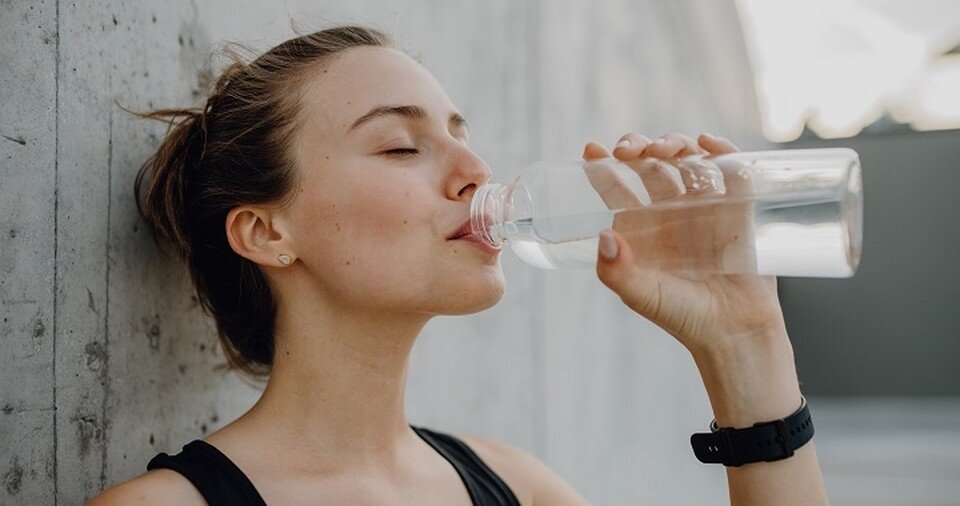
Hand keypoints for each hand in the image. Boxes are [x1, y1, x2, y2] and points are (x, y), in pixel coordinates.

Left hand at [584, 132, 786, 355]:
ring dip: (674, 145)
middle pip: (651, 165)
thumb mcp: (640, 295)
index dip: (602, 166)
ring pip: (686, 161)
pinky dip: (722, 152)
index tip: (591, 149)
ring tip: (663, 150)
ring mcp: (703, 208)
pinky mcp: (737, 210)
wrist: (732, 333)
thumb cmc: (682, 316)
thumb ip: (616, 270)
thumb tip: (603, 236)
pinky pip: (731, 173)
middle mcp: (669, 212)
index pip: (616, 187)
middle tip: (629, 150)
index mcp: (640, 227)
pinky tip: (708, 144)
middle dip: (638, 148)